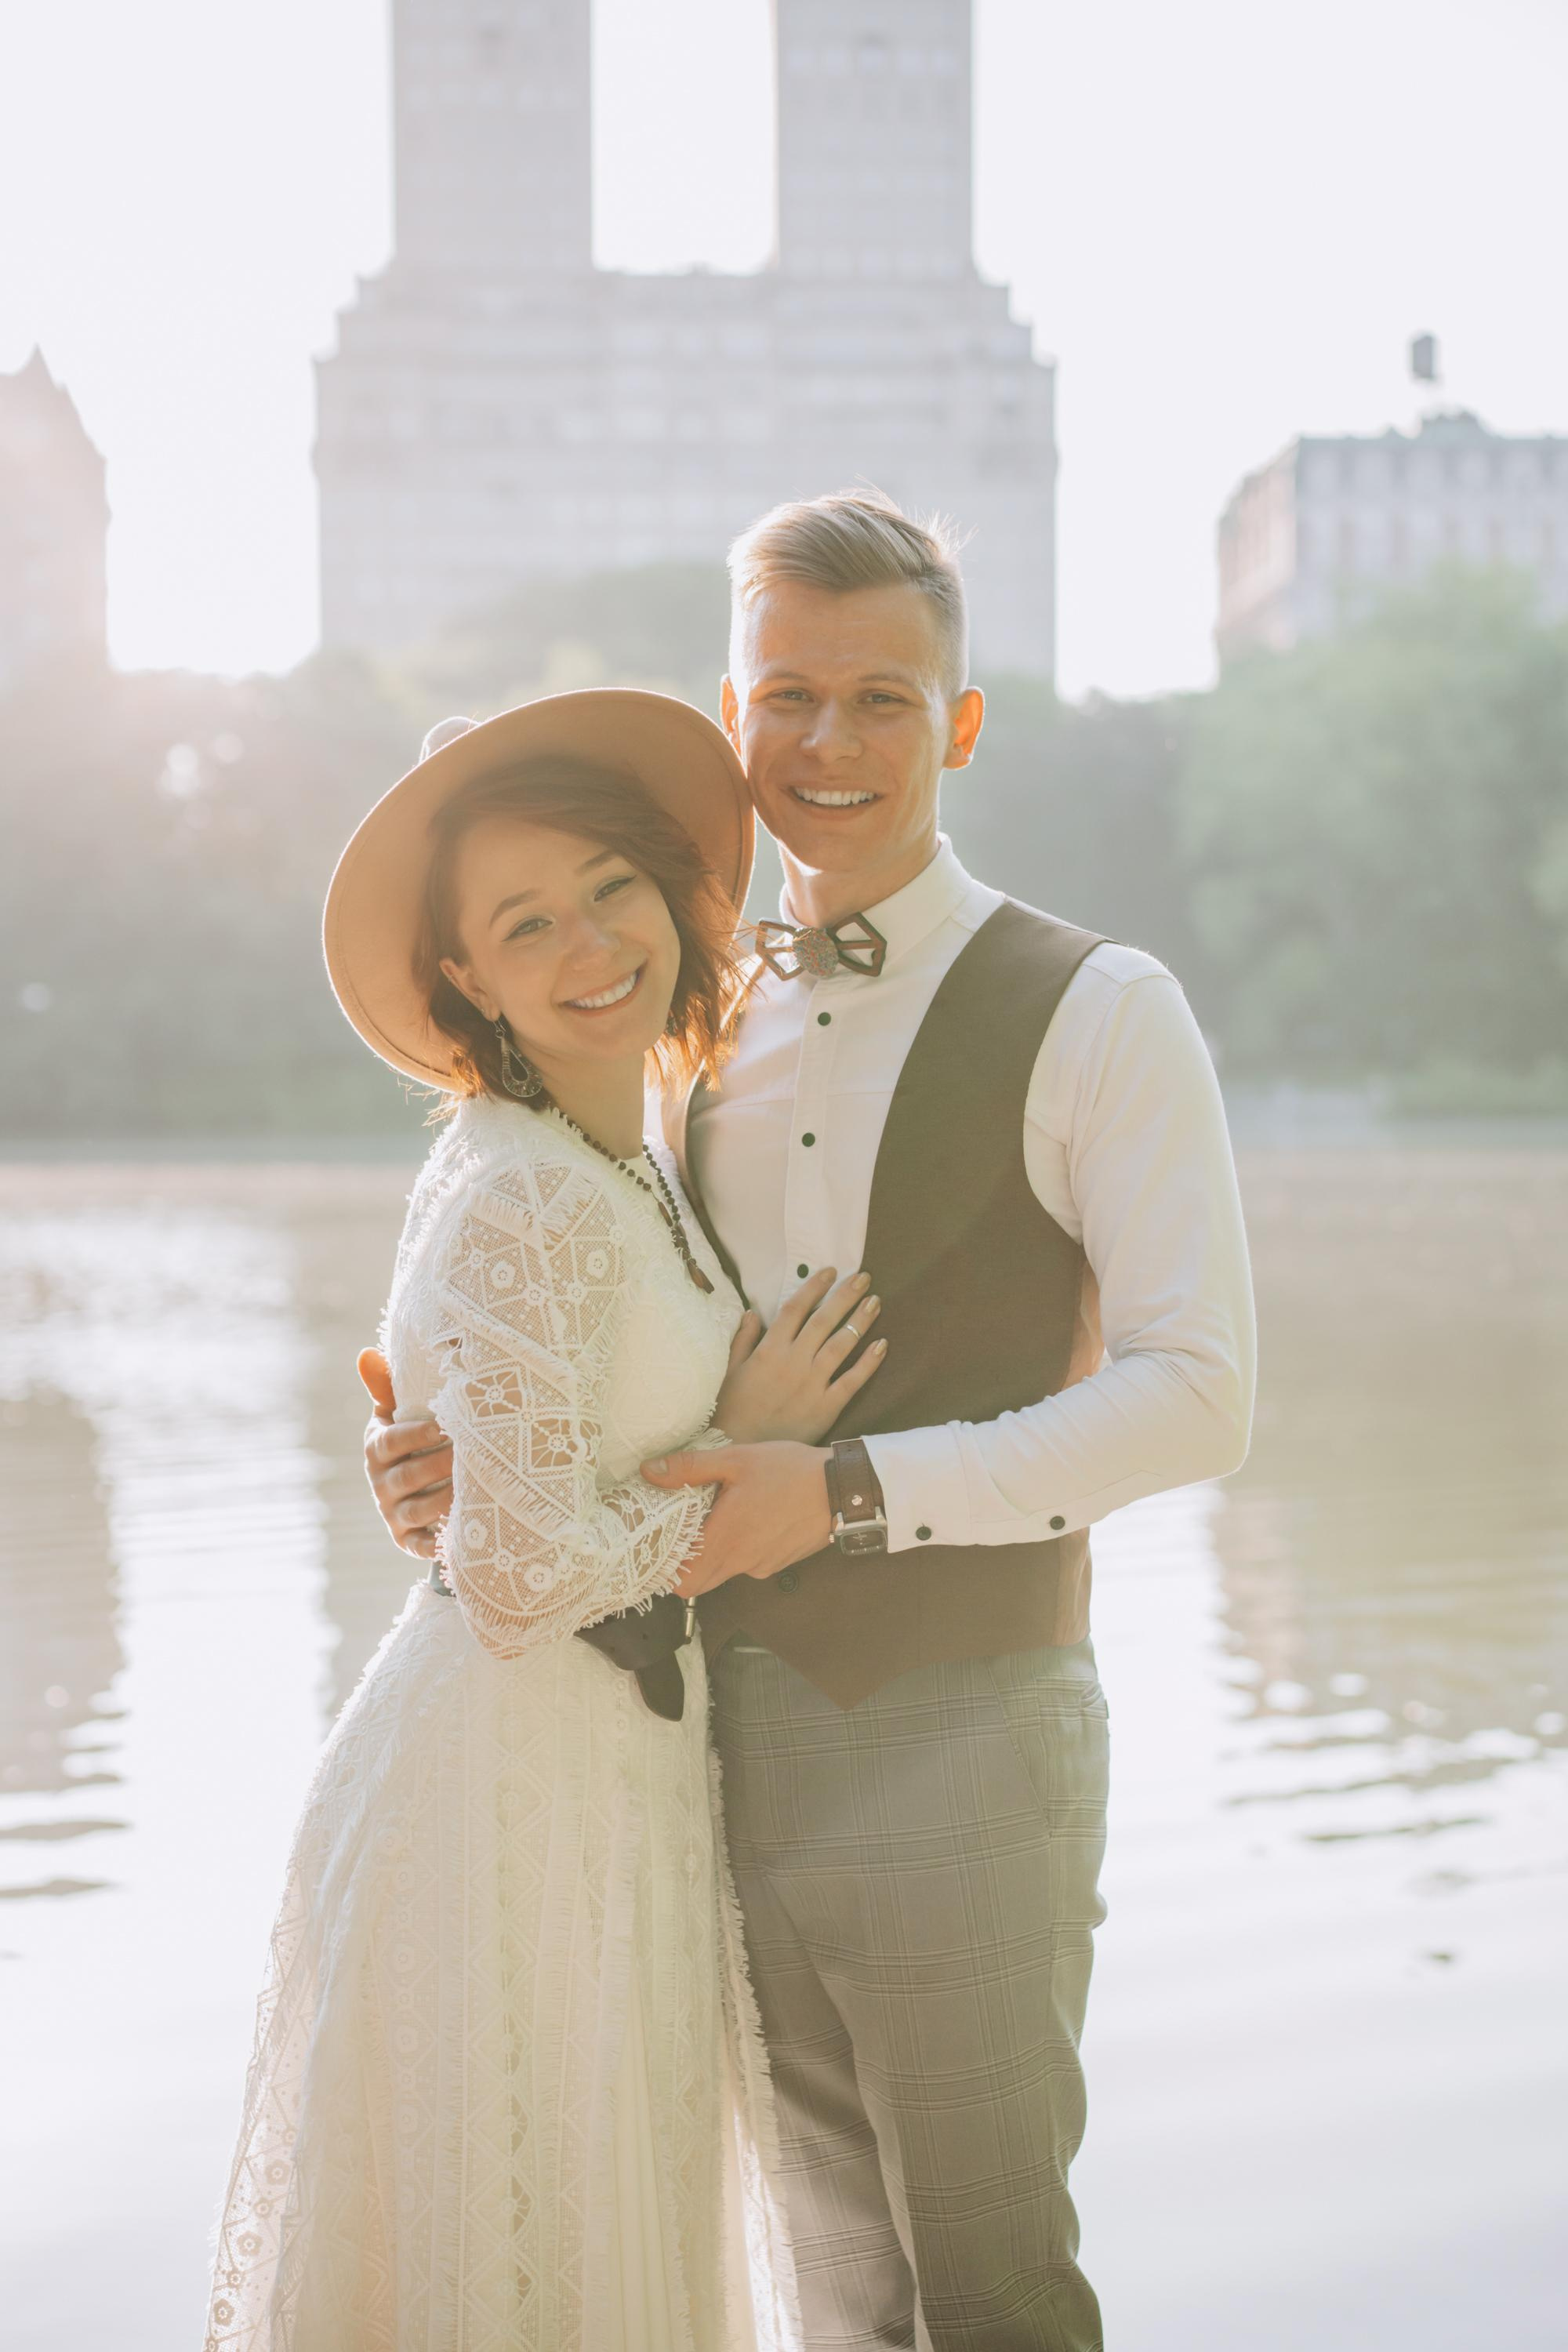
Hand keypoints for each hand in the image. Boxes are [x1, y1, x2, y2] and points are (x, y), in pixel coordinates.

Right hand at [358, 1347, 452, 1561]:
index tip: (444, 1426)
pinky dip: (440, 1544)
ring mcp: (393, 1515)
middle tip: (472, 1454)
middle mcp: (381, 1484)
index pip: (390, 1441)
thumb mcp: (396, 1415)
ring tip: (477, 1488)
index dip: (415, 1434)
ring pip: (418, 1510)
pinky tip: (462, 1534)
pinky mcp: (408, 1541)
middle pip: (408, 1476)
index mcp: (377, 1449)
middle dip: (439, 1465)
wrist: (413, 1492)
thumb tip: (367, 1353)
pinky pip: (423, 1546)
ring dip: (446, 1500)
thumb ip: (386, 1388)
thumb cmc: (412, 1441)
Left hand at [643, 1441, 831, 1595]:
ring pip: (724, 1572)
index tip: (660, 1545)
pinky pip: (747, 1564)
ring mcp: (761, 1566)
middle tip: (683, 1529)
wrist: (843, 1489)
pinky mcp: (778, 1564)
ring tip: (718, 1516)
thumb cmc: (789, 1472)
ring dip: (715, 1552)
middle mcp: (741, 1562)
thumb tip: (649, 1471)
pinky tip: (749, 1518)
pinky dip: (740, 1548)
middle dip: (686, 1562)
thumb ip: (690, 1468)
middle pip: (699, 1582)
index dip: (666, 1570)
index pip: (681, 1582)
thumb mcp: (736, 1460)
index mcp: (725, 1540)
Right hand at [714, 1268, 885, 1444]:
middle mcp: (794, 1361)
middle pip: (824, 1320)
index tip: (831, 1271)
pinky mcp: (826, 1407)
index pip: (795, 1308)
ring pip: (841, 1345)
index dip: (814, 1287)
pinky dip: (868, 1362)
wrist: (739, 1449)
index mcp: (769, 1349)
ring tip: (875, 1301)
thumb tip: (751, 1312)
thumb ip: (742, 1340)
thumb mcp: (730, 1371)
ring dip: (860, 1321)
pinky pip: (852, 1381)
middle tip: (864, 1277)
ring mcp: (812, 1383)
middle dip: (845, 1296)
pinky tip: (882, 1345)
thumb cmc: (732, 1410)